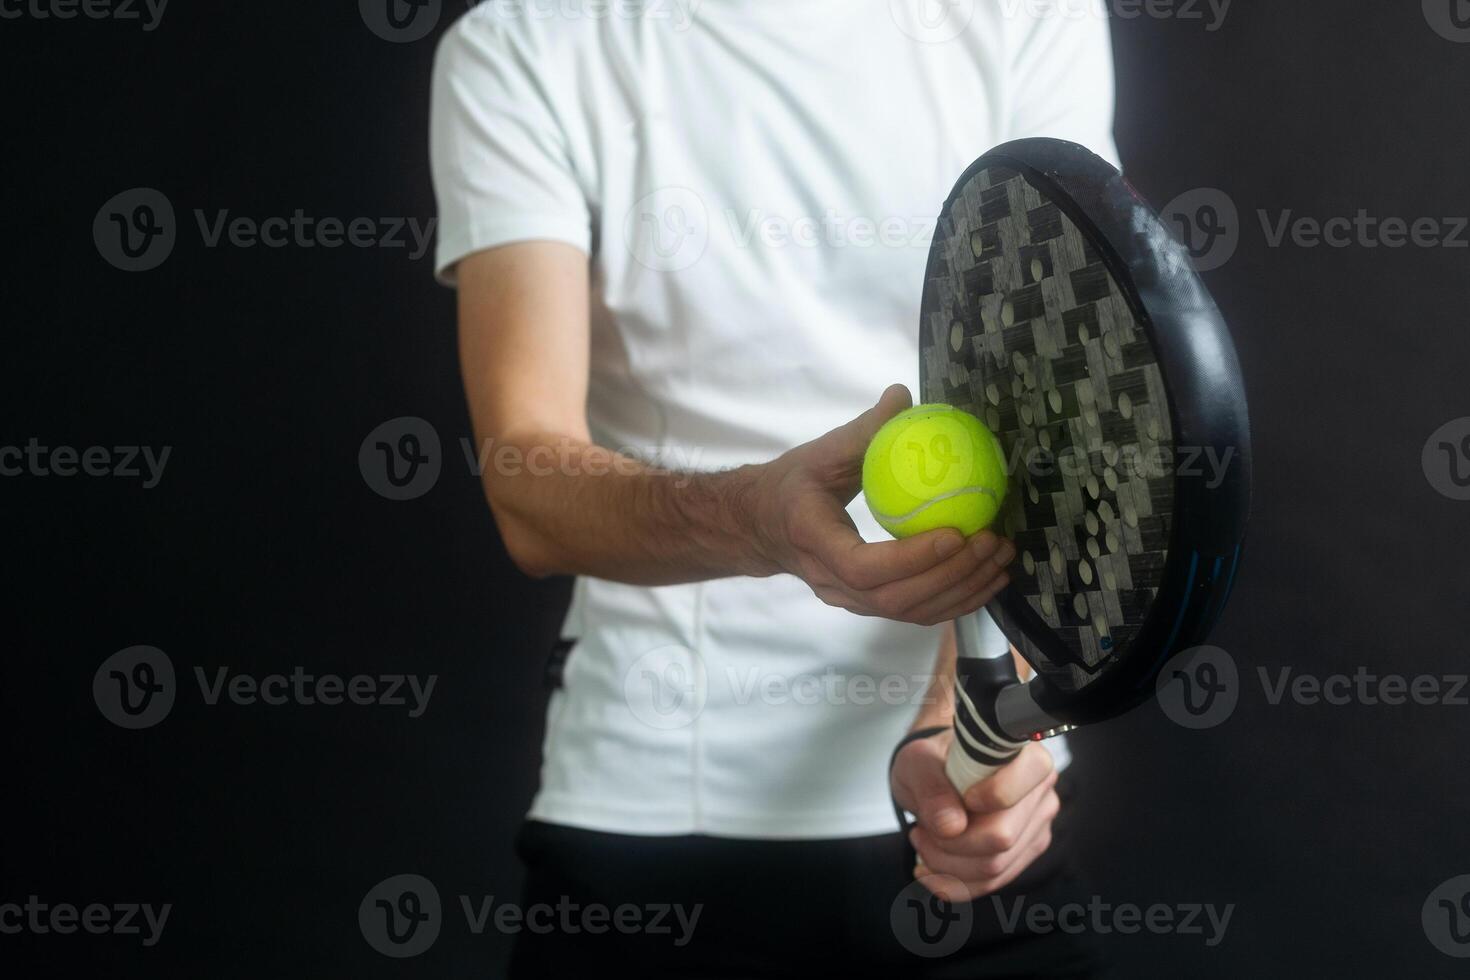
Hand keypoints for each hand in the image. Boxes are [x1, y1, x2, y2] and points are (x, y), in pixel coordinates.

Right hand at [747, 385, 1014, 625]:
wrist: (763, 525)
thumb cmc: (793, 484)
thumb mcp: (821, 453)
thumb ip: (863, 429)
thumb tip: (903, 395)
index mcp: (814, 541)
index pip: (862, 567)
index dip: (912, 558)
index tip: (955, 533)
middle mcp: (830, 582)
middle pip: (894, 598)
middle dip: (950, 575)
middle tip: (990, 541)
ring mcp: (848, 600)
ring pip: (909, 611)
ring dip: (962, 590)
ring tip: (1000, 559)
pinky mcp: (867, 605)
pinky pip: (914, 613)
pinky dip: (955, 600)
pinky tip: (987, 578)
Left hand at [891, 736, 1059, 901]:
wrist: (937, 776)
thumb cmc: (933, 761)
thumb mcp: (918, 760)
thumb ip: (931, 786)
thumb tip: (950, 827)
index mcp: (1024, 753)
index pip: (1027, 778)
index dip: (994, 794)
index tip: (963, 798)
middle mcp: (1040, 789)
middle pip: (1002, 837)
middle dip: (949, 843)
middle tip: (920, 830)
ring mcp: (1037, 824)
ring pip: (994, 867)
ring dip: (946, 865)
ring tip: (923, 842)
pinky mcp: (1025, 852)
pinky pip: (992, 882)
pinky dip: (954, 882)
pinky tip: (930, 869)